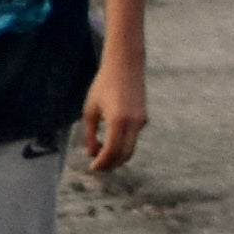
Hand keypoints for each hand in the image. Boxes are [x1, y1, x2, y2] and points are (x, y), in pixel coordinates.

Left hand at [77, 54, 149, 178]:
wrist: (126, 66)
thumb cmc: (103, 85)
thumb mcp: (90, 109)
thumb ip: (89, 133)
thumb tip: (91, 153)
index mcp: (117, 120)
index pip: (111, 151)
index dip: (102, 163)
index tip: (93, 167)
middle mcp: (133, 123)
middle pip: (124, 155)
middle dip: (111, 164)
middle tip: (98, 166)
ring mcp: (141, 121)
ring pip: (130, 148)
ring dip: (117, 156)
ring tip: (101, 155)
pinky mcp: (143, 119)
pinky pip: (132, 138)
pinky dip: (122, 145)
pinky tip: (109, 141)